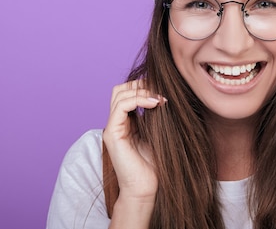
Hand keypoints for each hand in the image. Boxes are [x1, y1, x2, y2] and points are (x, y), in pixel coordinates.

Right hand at [102, 80, 164, 200]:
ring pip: (119, 94)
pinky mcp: (112, 133)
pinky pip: (121, 106)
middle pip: (120, 89)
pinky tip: (154, 104)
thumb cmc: (153, 167)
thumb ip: (154, 118)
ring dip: (141, 92)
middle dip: (140, 85)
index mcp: (125, 123)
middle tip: (159, 93)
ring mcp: (112, 127)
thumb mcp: (156, 135)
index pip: (126, 93)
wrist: (145, 190)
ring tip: (159, 99)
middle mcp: (115, 123)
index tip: (163, 93)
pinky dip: (138, 100)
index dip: (143, 87)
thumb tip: (164, 97)